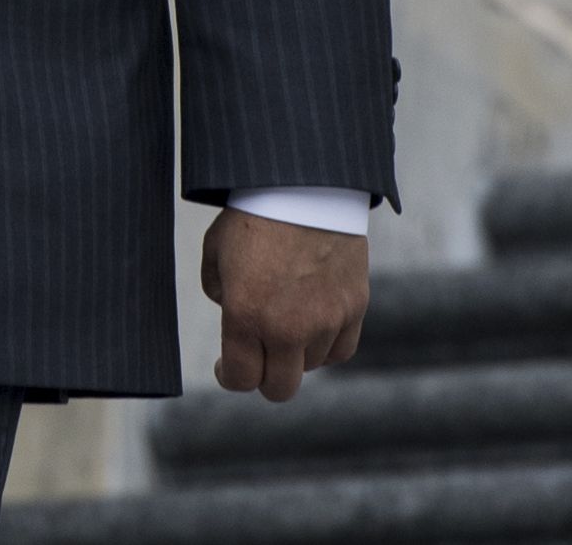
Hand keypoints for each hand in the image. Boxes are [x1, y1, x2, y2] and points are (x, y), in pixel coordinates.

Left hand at [200, 207, 366, 402]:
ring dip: (296, 353)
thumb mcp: (216, 252)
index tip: (228, 368)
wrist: (305, 184)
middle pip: (279, 388)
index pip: (240, 378)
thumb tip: (236, 318)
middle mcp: (288, 326)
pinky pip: (341, 349)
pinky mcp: (355, 307)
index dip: (229, 377)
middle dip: (264, 377)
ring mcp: (326, 319)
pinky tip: (316, 325)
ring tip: (288, 321)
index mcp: (246, 314)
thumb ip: (221, 294)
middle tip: (259, 357)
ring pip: (310, 365)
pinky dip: (327, 345)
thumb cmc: (255, 214)